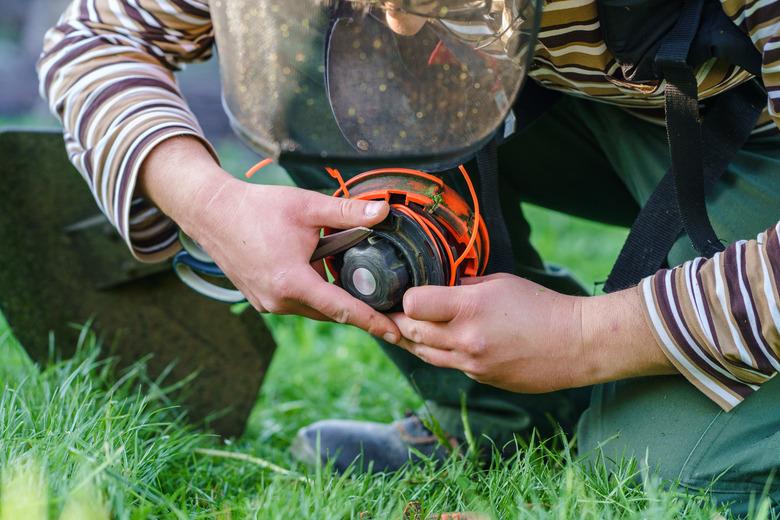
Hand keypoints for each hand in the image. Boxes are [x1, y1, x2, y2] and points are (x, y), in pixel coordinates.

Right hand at [140, 137, 400, 341]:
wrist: (212, 213)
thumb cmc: (257, 207)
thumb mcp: (307, 206)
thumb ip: (347, 211)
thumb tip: (385, 210)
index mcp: (292, 282)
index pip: (342, 309)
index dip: (372, 322)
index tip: (396, 334)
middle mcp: (279, 301)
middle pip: (330, 311)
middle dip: (358, 310)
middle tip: (388, 309)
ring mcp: (267, 304)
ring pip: (313, 308)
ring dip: (333, 299)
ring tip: (357, 285)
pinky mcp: (261, 300)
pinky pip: (297, 304)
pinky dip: (314, 295)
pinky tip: (323, 275)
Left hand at [389, 273, 674, 392]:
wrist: (575, 344)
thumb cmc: (540, 305)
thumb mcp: (499, 282)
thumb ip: (464, 286)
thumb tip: (437, 286)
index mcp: (470, 308)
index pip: (414, 304)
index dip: (407, 298)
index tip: (410, 294)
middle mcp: (466, 339)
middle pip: (411, 331)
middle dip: (401, 320)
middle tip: (395, 312)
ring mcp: (472, 363)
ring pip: (423, 353)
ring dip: (413, 341)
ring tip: (407, 328)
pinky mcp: (480, 378)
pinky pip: (448, 364)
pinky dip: (442, 353)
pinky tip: (445, 342)